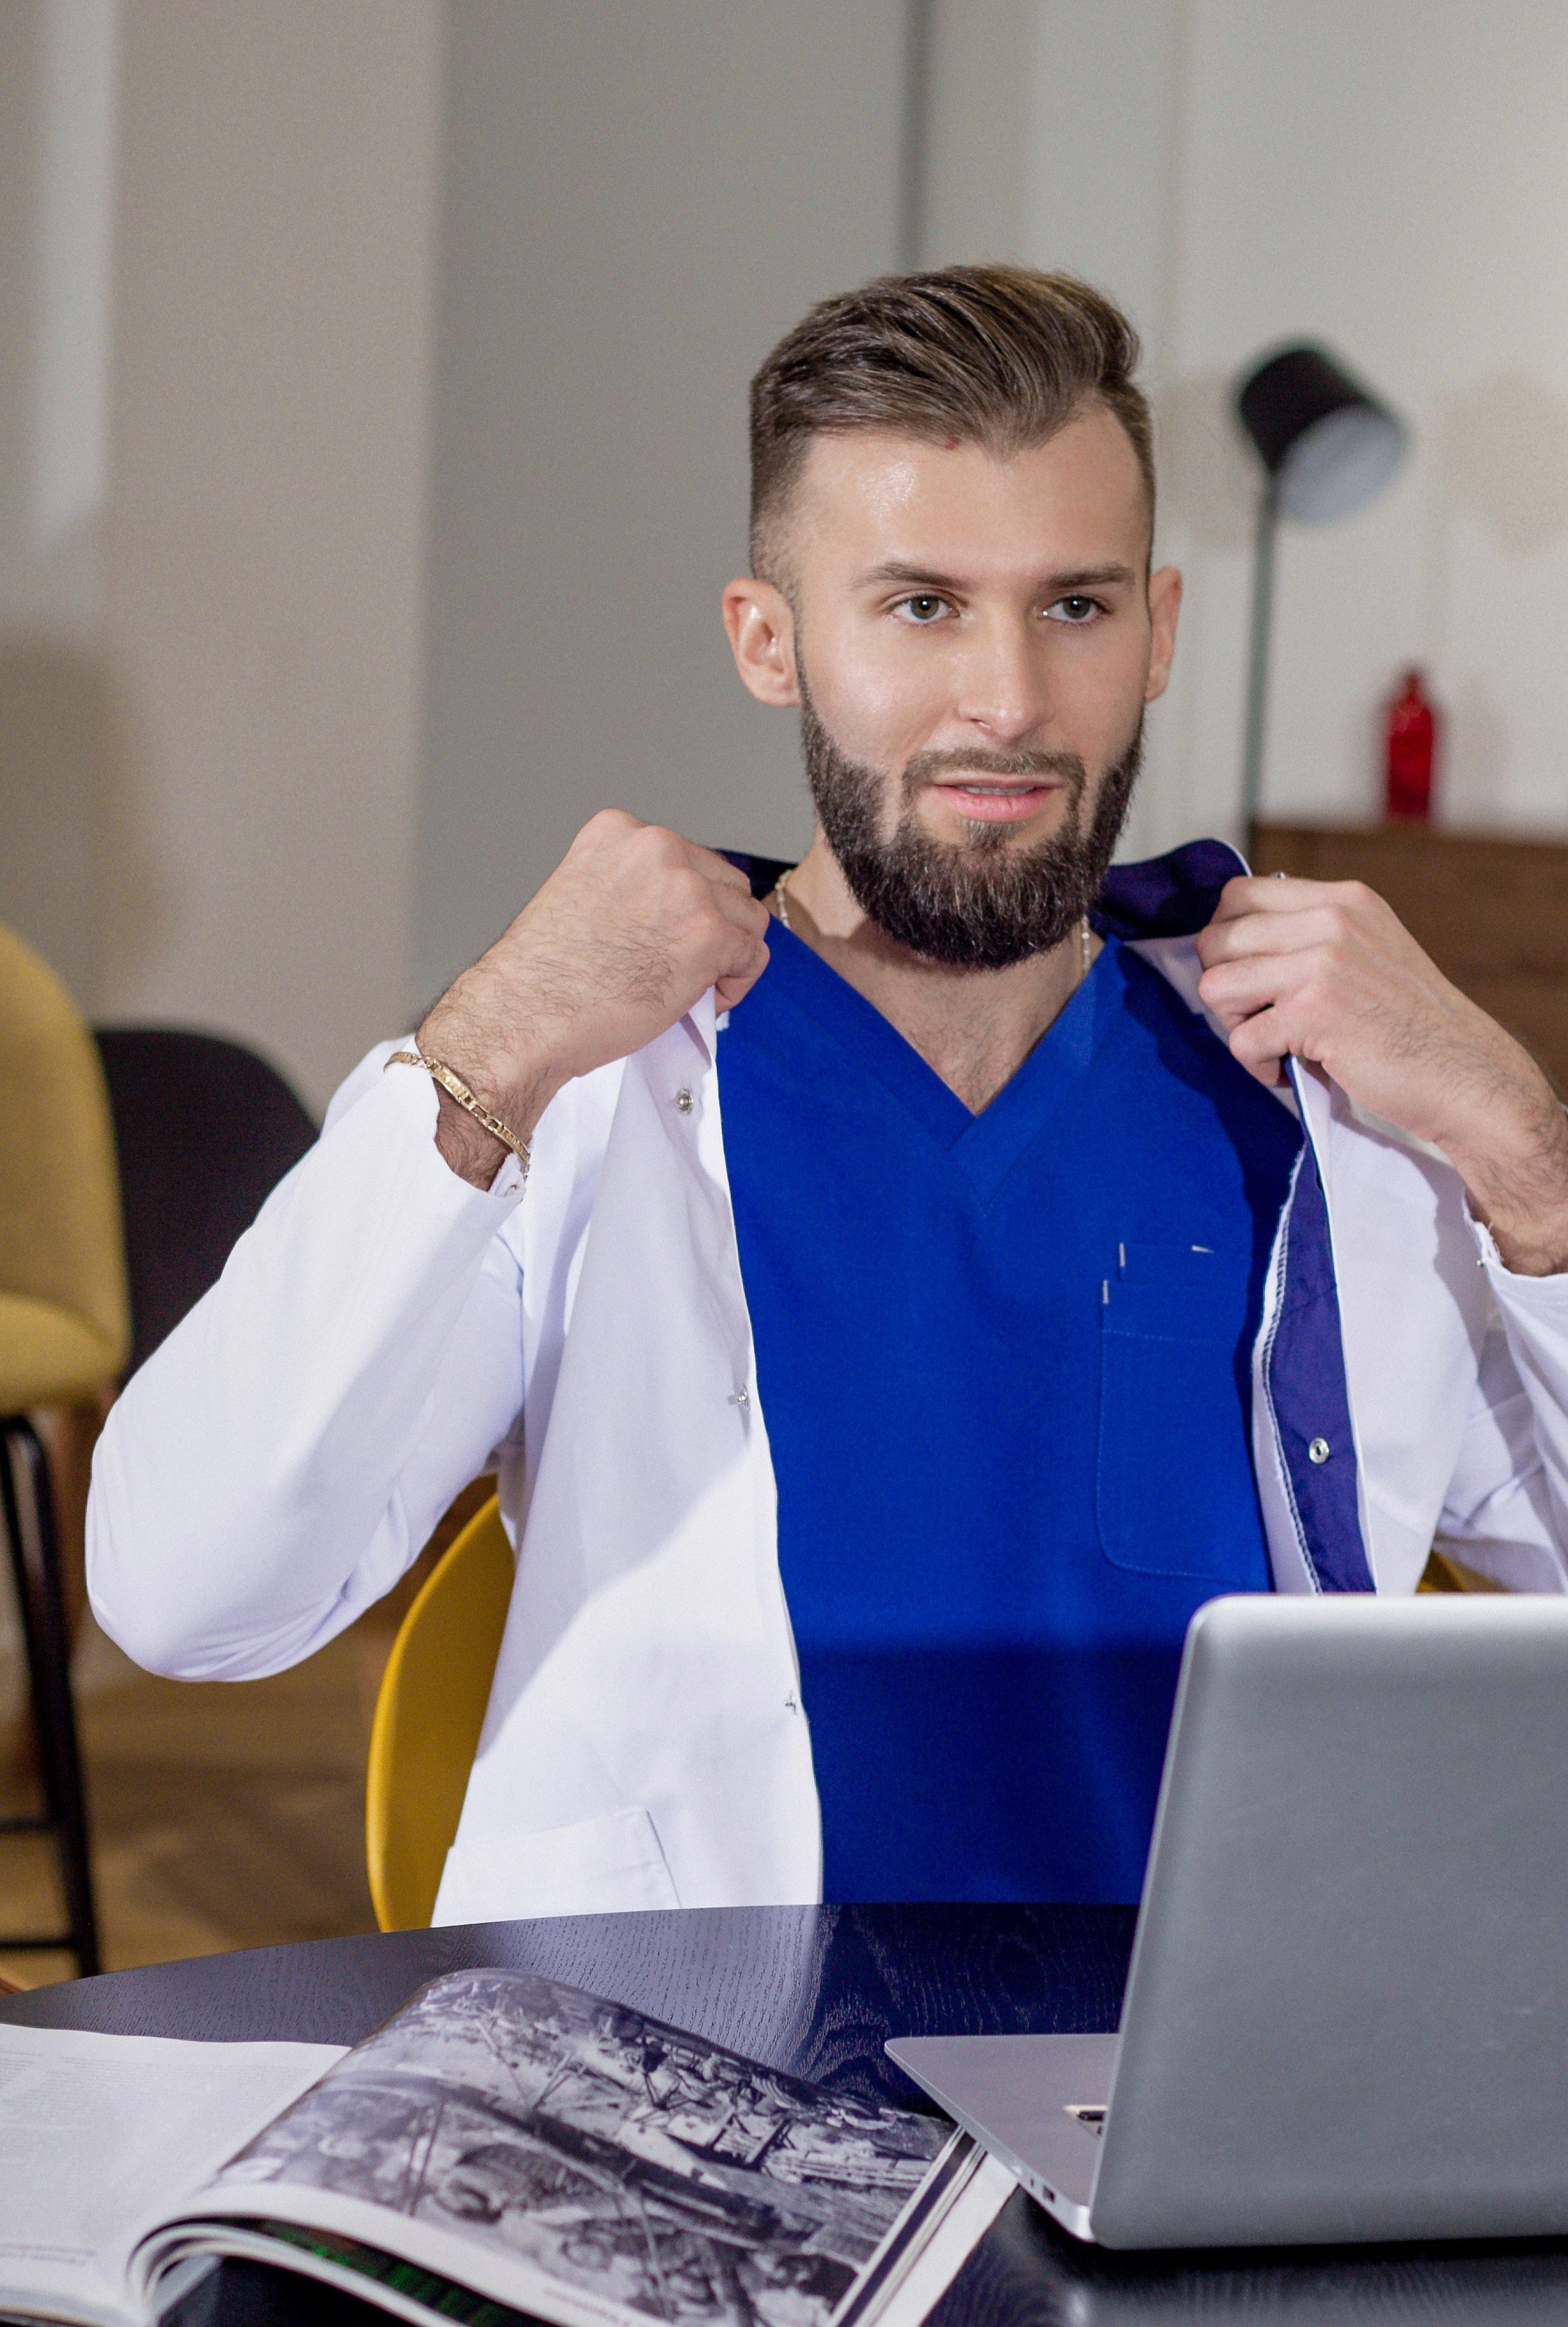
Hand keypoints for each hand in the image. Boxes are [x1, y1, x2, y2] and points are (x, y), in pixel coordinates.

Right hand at [417, 811, 770, 1186]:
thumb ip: (630, 891)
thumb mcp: (581, 897)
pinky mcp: (707, 934)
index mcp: (618, 832)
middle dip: (714, 925)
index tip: (669, 937)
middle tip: (686, 966)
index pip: (685, 859)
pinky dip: (737, 982)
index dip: (686, 905)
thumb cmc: (541, 977)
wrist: (522, 1017)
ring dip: (729, 955)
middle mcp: (656, 848)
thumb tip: (673, 917)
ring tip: (696, 987)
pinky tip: (706, 999)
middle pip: (724, 883)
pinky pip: (752, 956)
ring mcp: (686, 889)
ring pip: (746, 917)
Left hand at [1196, 875, 1567, 1274]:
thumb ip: (1310, 937)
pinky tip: (1290, 1070)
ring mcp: (1322, 964)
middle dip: (1225, 988)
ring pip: (1216, 987)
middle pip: (1216, 940)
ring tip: (1275, 1044)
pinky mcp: (1314, 1013)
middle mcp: (1331, 920)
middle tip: (1259, 1018)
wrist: (1466, 1076)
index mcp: (1343, 900)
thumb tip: (1227, 942)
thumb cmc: (1409, 1027)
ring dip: (1236, 1026)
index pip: (1238, 895)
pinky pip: (1241, 1040)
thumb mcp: (1366, 953)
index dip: (1226, 940)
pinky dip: (1258, 1066)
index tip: (1248, 976)